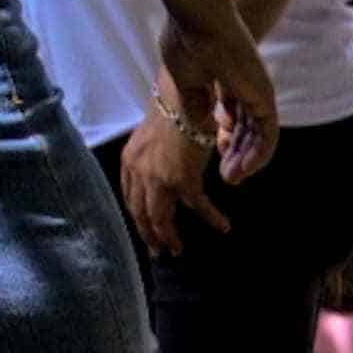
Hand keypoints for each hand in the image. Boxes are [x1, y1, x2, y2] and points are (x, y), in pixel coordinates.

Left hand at [118, 112, 228, 254]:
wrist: (184, 100)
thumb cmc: (175, 111)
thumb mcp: (154, 136)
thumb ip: (153, 155)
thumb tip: (165, 167)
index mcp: (130, 160)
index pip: (129, 196)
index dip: (139, 216)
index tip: (147, 229)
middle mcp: (138, 171)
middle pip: (139, 213)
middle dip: (149, 235)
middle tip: (160, 252)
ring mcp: (158, 178)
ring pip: (159, 218)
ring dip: (169, 237)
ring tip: (179, 250)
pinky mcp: (181, 180)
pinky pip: (197, 207)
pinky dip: (211, 218)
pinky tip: (224, 226)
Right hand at [154, 1, 276, 183]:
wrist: (197, 21)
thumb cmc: (186, 42)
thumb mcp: (187, 81)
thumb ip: (196, 103)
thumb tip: (202, 124)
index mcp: (228, 80)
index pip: (233, 117)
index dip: (226, 139)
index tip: (218, 155)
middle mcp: (247, 88)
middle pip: (247, 130)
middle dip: (236, 154)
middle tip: (228, 177)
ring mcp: (257, 92)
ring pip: (258, 136)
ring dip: (246, 160)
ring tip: (232, 178)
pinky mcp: (264, 97)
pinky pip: (267, 134)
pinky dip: (258, 155)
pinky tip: (244, 169)